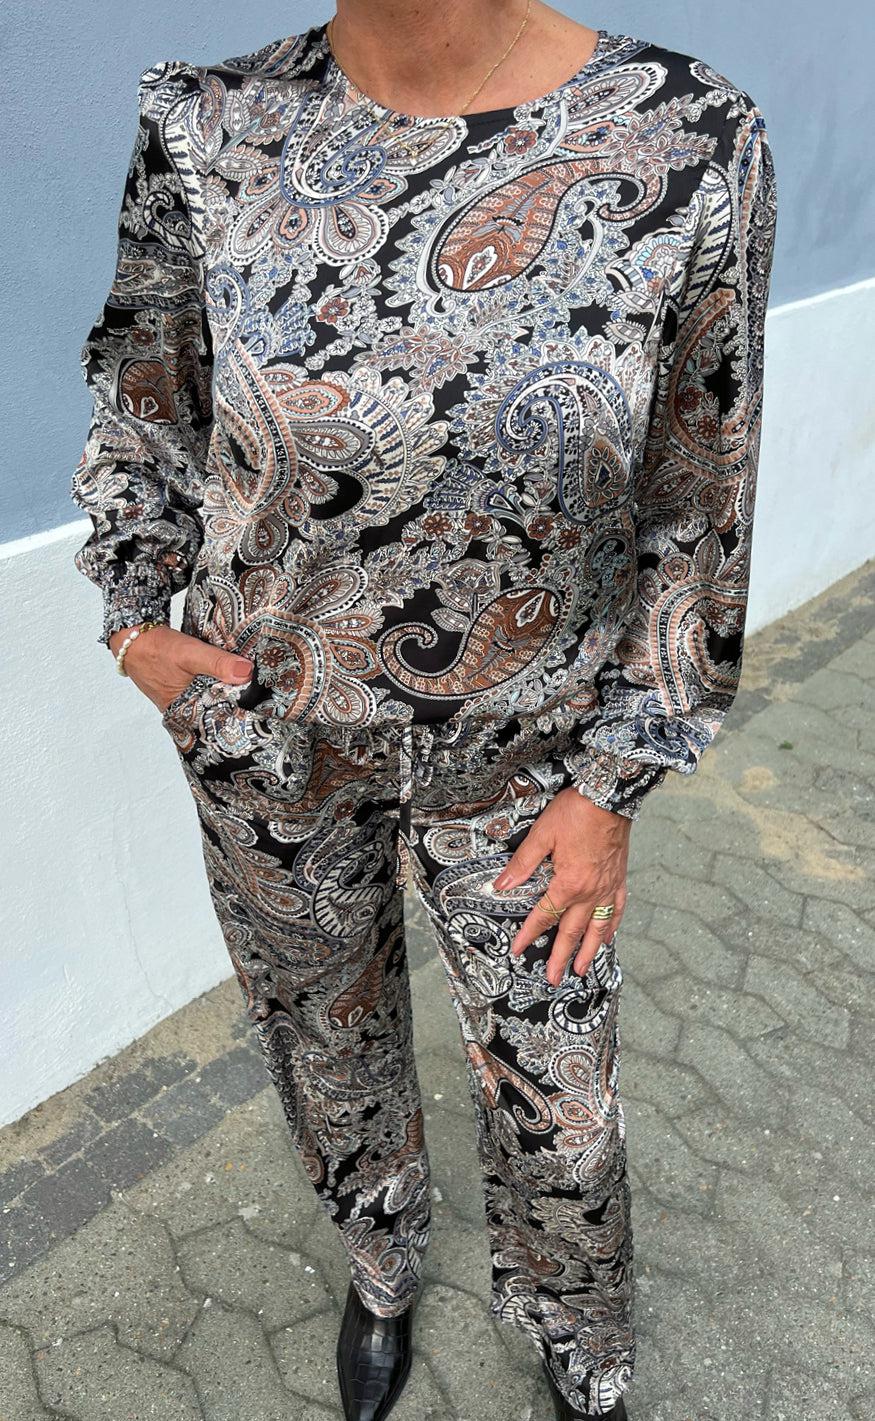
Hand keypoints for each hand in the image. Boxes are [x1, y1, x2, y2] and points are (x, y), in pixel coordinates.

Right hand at [108, 624, 253, 712]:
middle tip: (264, 704)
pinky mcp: (183, 687)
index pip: (215, 725)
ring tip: (254, 692)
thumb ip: (216, 663)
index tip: (261, 716)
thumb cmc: (156, 649)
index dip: (237, 720)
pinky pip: (204, 690)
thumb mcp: (189, 654)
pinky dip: (215, 685)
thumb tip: (246, 672)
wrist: (132, 637)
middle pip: (215, 713)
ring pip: (210, 700)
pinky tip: (231, 680)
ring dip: (226, 694)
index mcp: (182, 713)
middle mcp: (182, 710)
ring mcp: (182, 699)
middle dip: (236, 708)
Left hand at [491, 787, 631, 986]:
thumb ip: (522, 864)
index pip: (544, 915)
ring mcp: (608, 887)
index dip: (529, 934)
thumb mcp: (541, 835)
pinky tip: (607, 937)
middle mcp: (590, 892)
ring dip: (588, 952)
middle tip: (553, 979)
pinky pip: (616, 910)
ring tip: (582, 971)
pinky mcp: (619, 879)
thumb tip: (501, 885)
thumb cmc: (576, 812)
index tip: (517, 950)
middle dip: (561, 957)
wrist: (610, 795)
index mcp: (569, 883)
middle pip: (573, 932)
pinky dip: (611, 927)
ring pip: (598, 928)